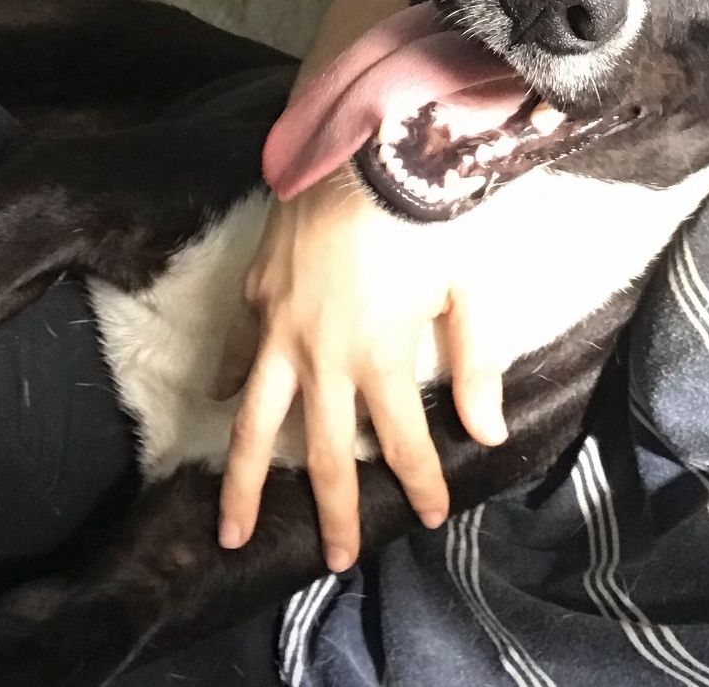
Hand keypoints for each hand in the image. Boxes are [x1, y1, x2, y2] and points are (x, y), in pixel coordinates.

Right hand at [217, 167, 507, 571]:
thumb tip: (486, 433)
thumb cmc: (427, 217)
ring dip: (244, 480)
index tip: (428, 516)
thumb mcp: (467, 288)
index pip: (405, 442)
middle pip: (324, 453)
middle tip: (331, 560)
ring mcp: (279, 330)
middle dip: (332, 512)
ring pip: (255, 422)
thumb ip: (476, 363)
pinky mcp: (256, 295)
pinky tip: (221, 401)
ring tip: (230, 530)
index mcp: (381, 358)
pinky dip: (227, 378)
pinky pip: (234, 350)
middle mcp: (323, 358)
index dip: (420, 483)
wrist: (367, 148)